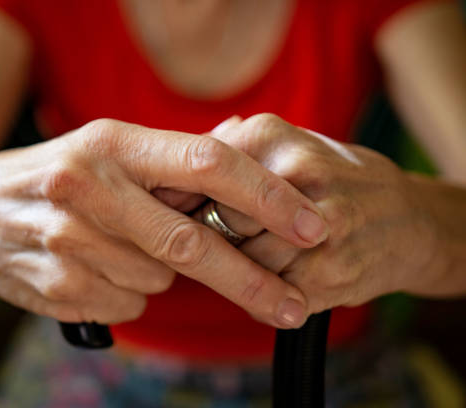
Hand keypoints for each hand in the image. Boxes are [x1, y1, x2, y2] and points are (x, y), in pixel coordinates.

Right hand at [0, 119, 327, 326]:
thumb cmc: (53, 178)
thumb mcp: (105, 151)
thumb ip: (167, 168)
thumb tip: (249, 185)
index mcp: (111, 142)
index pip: (207, 163)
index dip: (268, 196)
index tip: (311, 225)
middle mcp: (89, 186)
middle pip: (193, 241)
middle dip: (249, 279)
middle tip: (292, 306)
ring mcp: (68, 239)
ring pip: (159, 278)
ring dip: (159, 273)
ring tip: (118, 246)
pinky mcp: (57, 285)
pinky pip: (127, 303)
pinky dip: (126, 292)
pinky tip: (92, 268)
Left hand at [199, 114, 435, 315]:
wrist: (407, 219)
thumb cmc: (330, 179)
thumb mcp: (284, 145)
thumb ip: (228, 150)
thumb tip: (175, 164)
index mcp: (271, 136)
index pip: (199, 178)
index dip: (185, 203)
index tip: (179, 215)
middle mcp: (297, 175)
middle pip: (215, 221)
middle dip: (210, 237)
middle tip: (217, 241)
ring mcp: (316, 228)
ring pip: (240, 262)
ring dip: (238, 269)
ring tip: (258, 258)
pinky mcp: (328, 276)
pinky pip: (265, 298)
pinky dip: (261, 297)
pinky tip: (278, 278)